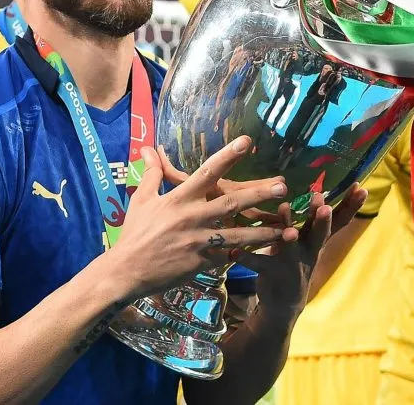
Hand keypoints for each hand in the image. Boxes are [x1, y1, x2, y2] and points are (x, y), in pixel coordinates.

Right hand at [109, 136, 298, 300]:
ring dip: (264, 230)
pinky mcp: (202, 262)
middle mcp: (192, 216)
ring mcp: (199, 241)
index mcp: (179, 198)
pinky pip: (230, 256)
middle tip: (283, 186)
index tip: (247, 142)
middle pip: (232, 202)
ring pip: (239, 234)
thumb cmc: (134, 233)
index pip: (207, 171)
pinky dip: (248, 254)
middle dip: (259, 194)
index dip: (228, 155)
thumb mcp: (141, 200)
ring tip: (287, 226)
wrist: (126, 271)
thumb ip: (152, 174)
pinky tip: (268, 252)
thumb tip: (148, 149)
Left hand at [236, 183, 366, 318]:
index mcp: (316, 240)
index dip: (350, 206)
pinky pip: (258, 263)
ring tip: (283, 209)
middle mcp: (308, 250)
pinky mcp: (272, 274)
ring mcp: (291, 264)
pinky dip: (247, 257)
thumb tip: (323, 191)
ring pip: (290, 246)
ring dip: (287, 230)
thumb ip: (314, 220)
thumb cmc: (296, 260)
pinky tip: (235, 251)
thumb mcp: (309, 241)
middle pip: (319, 234)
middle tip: (323, 203)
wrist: (283, 303)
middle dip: (322, 219)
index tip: (361, 187)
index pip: (339, 221)